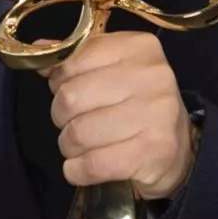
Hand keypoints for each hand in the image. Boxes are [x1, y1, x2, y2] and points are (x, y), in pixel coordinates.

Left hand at [33, 31, 198, 200]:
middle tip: (75, 122)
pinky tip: (82, 168)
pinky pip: (93, 164)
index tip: (71, 91)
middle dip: (62, 117)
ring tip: (82, 146)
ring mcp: (156, 114)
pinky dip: (77, 170)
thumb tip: (40, 47)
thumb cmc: (138, 105)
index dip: (60, 81)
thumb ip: (77, 59)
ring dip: (70, 146)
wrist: (178, 149)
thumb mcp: (113, 71)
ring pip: (78, 133)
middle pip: (70, 98)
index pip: (72, 60)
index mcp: (139, 47)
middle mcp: (152, 75)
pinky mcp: (154, 152)